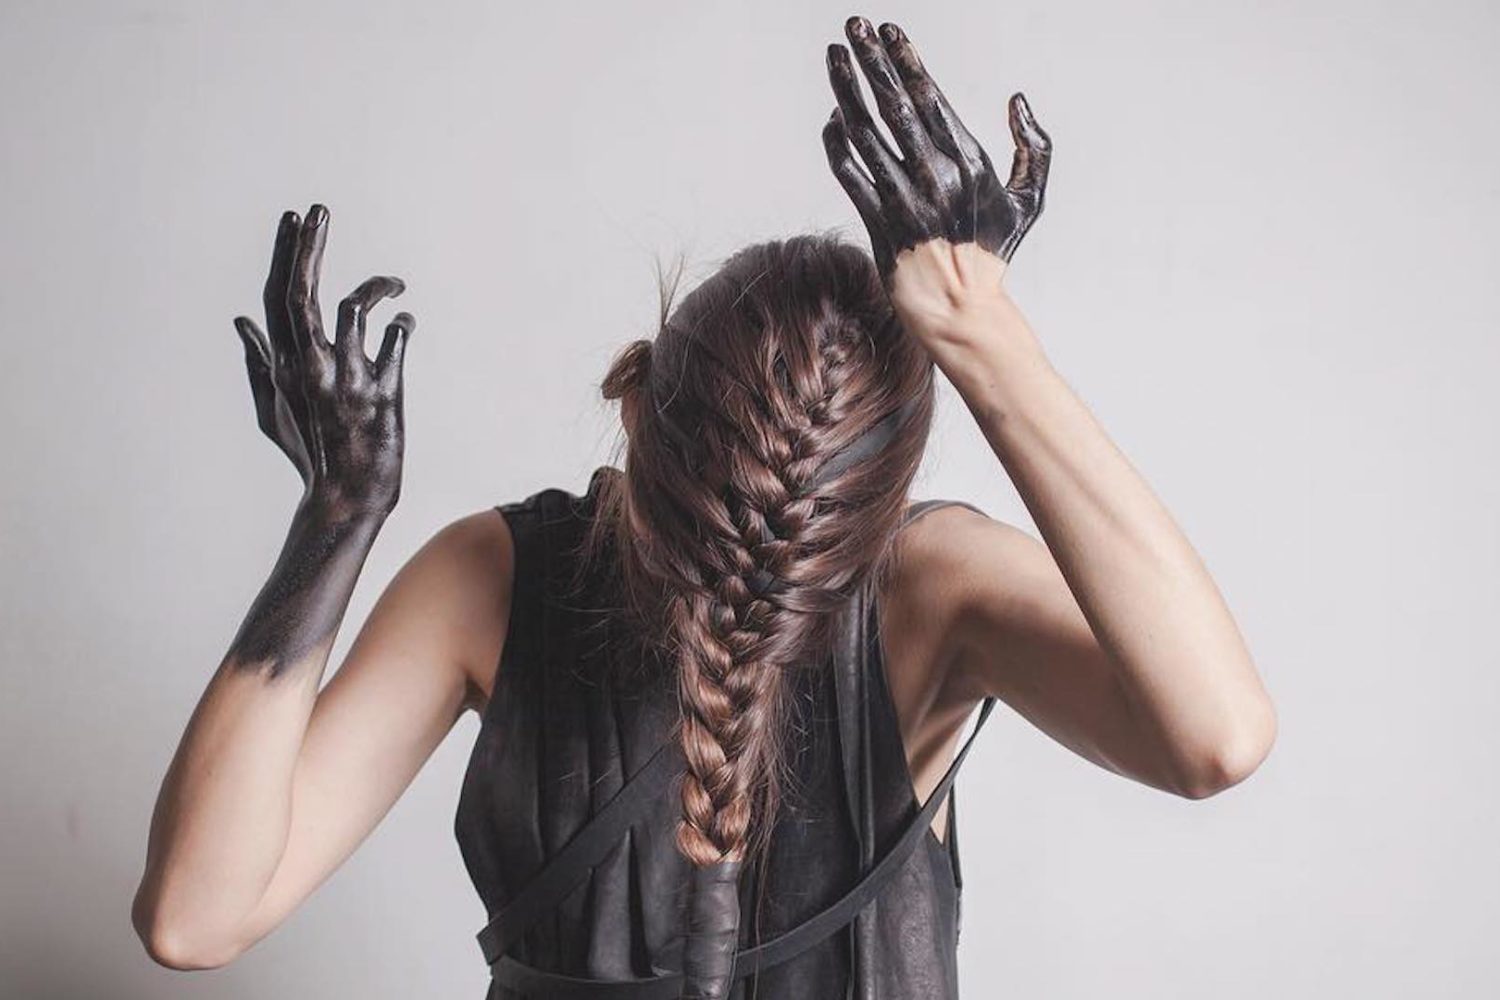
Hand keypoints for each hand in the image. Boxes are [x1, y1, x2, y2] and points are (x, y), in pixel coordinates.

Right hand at [233, 205, 414, 519]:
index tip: (296, 219)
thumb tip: (241, 322)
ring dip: (376, 286)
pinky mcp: (384, 392)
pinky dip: (402, 322)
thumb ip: (259, 363)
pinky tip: (406, 318)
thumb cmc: (311, 452)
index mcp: (287, 366)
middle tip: (318, 210)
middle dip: (309, 247)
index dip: (287, 255)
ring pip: (352, 308)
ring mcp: (348, 378)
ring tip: (395, 285)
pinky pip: (395, 341)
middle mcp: (313, 366)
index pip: (280, 298)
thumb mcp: (274, 410)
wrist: (347, 493)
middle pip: (303, 294)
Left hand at [820, 16, 1051, 280]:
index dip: (907, 60)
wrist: (959, 309)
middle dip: (871, 60)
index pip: (931, 98)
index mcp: (969, 162)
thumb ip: (1034, 148)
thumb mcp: (1029, 199)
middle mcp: (933, 176)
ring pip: (864, 133)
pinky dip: (836, 142)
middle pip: (893, 105)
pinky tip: (833, 117)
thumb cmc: (991, 252)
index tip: (888, 31)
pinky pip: (849, 173)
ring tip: (834, 56)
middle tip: (853, 25)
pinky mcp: (876, 222)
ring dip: (846, 90)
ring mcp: (902, 200)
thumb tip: (1018, 101)